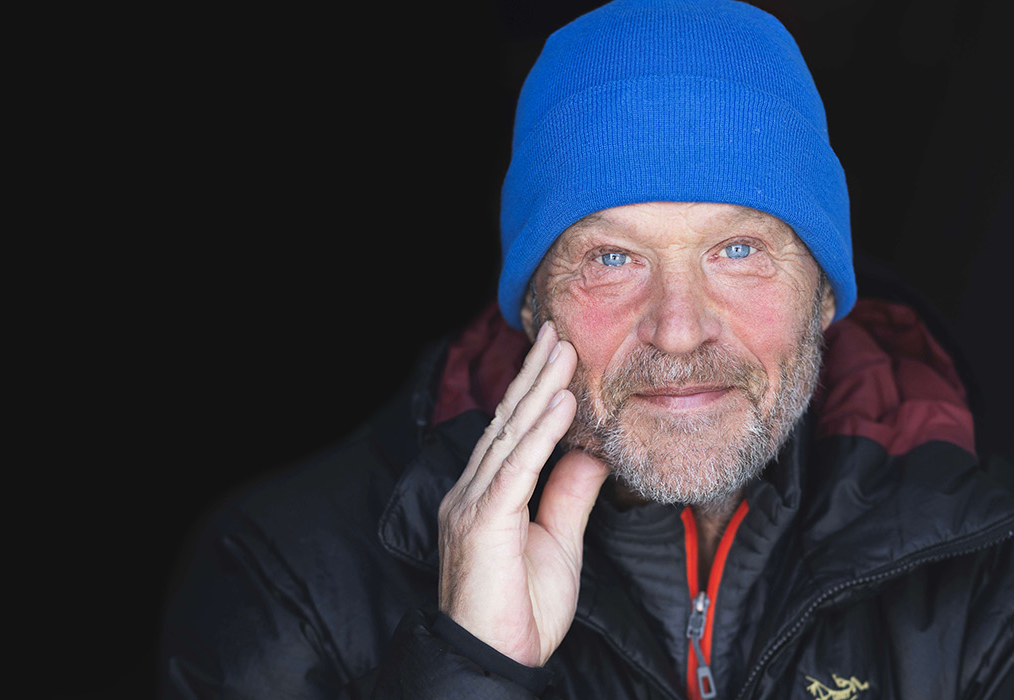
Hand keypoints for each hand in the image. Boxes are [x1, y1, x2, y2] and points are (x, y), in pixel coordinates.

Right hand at [436, 322, 610, 666]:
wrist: (494, 658)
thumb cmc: (519, 612)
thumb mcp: (558, 545)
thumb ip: (568, 496)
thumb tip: (590, 453)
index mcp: (485, 496)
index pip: (512, 433)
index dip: (533, 392)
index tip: (556, 354)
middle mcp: (472, 491)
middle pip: (507, 422)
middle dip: (534, 375)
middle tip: (558, 332)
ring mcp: (472, 504)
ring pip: (510, 435)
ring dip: (539, 389)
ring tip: (562, 351)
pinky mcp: (483, 521)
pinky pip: (516, 468)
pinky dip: (540, 432)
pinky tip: (559, 403)